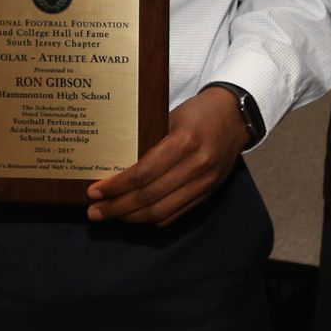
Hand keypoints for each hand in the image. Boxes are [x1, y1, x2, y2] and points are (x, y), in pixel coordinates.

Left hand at [86, 85, 244, 224]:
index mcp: (184, 143)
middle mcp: (196, 166)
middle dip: (117, 208)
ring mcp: (204, 183)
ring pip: (161, 212)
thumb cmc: (198, 112)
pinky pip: (175, 214)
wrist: (235, 116)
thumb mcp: (170, 116)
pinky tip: (134, 215)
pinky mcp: (208, 193)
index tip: (95, 191)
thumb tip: (113, 162)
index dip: (116, 187)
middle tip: (94, 211)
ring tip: (109, 215)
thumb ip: (147, 139)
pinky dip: (152, 218)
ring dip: (131, 217)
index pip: (143, 174)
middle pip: (149, 197)